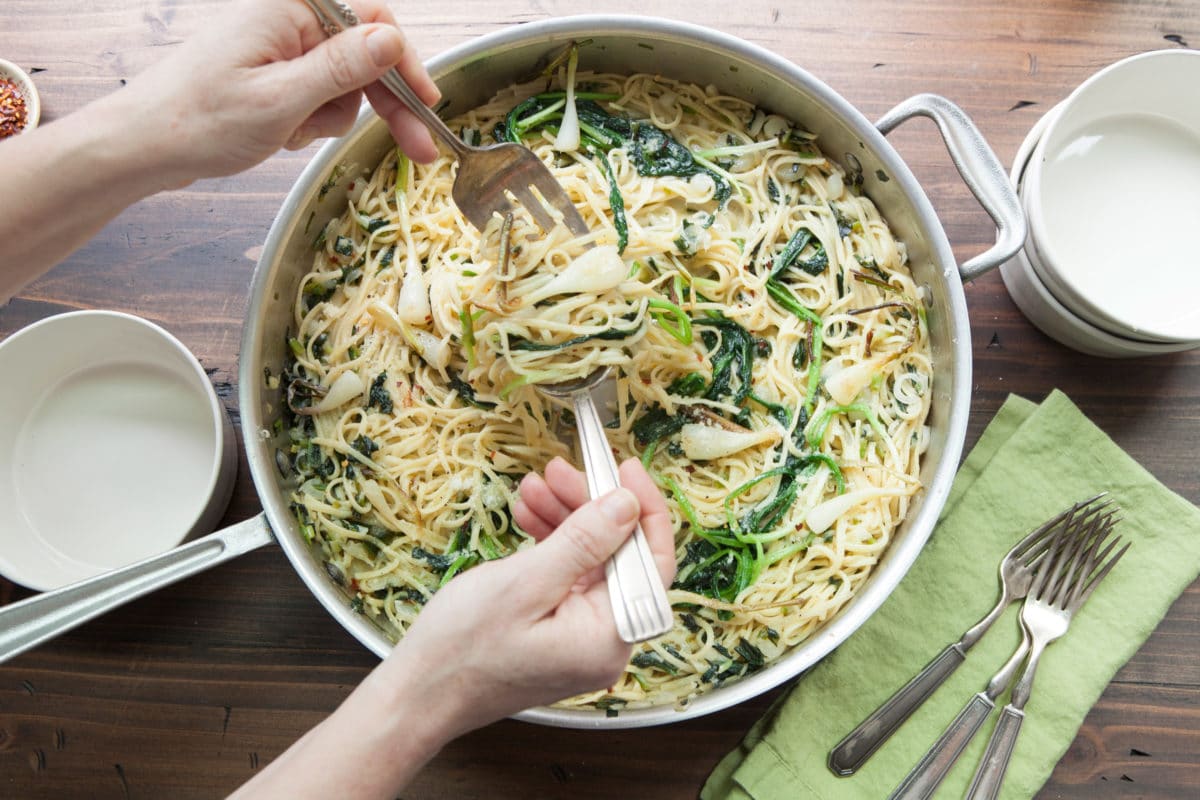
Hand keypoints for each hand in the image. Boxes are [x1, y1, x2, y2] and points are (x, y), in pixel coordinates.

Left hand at [126, 0, 439, 186]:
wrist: (144, 146)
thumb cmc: (199, 121)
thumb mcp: (281, 99)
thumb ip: (341, 68)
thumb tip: (392, 40)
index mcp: (291, 8)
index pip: (374, 21)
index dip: (405, 63)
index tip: (427, 105)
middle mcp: (289, 19)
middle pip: (366, 54)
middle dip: (388, 102)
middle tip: (418, 148)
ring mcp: (282, 47)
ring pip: (345, 82)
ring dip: (333, 116)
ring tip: (295, 135)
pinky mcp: (275, 73)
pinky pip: (319, 96)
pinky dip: (313, 121)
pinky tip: (284, 135)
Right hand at [384, 457, 675, 736]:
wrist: (417, 695)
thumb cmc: (461, 649)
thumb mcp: (525, 583)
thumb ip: (584, 542)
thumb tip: (628, 504)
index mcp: (609, 637)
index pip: (652, 565)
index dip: (644, 510)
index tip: (624, 467)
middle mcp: (605, 640)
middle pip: (619, 557)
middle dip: (591, 507)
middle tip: (557, 470)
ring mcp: (580, 636)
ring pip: (591, 561)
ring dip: (566, 519)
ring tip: (533, 487)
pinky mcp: (557, 630)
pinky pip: (567, 576)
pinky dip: (551, 543)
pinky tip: (528, 516)